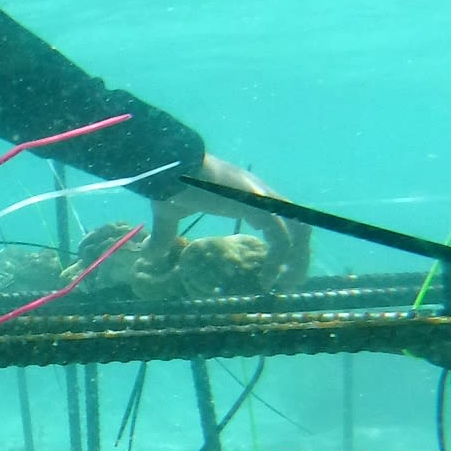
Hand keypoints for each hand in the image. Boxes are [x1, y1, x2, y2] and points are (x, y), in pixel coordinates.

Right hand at [148, 154, 310, 289]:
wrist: (168, 166)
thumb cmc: (169, 185)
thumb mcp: (169, 215)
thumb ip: (165, 235)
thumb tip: (149, 254)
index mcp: (248, 195)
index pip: (284, 217)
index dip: (286, 243)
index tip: (277, 268)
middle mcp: (262, 195)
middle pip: (300, 223)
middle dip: (300, 254)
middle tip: (289, 281)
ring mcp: (262, 198)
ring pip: (299, 230)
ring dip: (297, 259)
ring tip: (285, 284)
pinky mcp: (257, 206)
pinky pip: (280, 237)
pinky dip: (278, 260)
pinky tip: (266, 279)